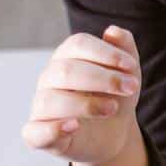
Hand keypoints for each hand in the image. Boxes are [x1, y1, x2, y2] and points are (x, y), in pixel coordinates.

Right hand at [20, 26, 141, 165]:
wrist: (114, 132)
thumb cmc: (115, 95)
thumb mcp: (127, 71)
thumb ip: (124, 47)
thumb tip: (113, 31)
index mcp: (67, 56)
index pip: (78, 43)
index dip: (106, 53)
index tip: (131, 66)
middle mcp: (49, 78)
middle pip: (66, 70)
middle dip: (103, 79)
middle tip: (130, 88)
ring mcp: (41, 107)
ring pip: (50, 99)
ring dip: (86, 104)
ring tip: (112, 108)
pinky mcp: (39, 135)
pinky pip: (35, 132)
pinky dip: (53, 129)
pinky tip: (74, 125)